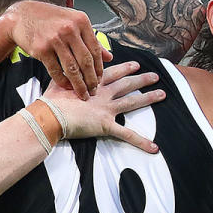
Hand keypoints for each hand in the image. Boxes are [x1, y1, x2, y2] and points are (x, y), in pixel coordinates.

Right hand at [4, 0, 111, 99]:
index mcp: (81, 21)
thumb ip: (91, 39)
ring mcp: (55, 39)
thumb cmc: (50, 19)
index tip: (100, 80)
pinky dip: (62, 81)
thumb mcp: (73, 22)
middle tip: (93, 91)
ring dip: (79, 84)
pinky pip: (55, 71)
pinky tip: (66, 86)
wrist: (22, 16)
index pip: (95, 49)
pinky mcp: (41, 49)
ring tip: (82, 94)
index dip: (99, 67)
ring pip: (72, 68)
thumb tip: (110, 57)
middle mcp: (69, 29)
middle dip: (91, 80)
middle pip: (86, 61)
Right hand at [44, 61, 164, 152]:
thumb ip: (68, 76)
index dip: (125, 68)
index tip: (135, 65)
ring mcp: (107, 108)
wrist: (50, 114)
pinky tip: (154, 147)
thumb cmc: (51, 100)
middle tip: (155, 76)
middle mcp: (103, 93)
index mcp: (93, 82)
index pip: (113, 72)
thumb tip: (65, 70)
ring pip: (132, 102)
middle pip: (127, 84)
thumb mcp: (60, 81)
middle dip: (142, 79)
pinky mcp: (106, 125)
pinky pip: (127, 135)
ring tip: (162, 94)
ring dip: (148, 97)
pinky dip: (141, 142)